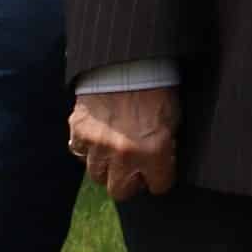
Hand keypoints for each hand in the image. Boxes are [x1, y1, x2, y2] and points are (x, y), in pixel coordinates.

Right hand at [68, 88, 179, 202]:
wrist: (130, 60)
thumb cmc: (158, 86)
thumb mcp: (173, 117)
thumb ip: (166, 146)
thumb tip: (161, 164)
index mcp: (154, 149)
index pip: (158, 185)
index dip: (161, 177)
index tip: (160, 172)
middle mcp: (123, 154)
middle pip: (120, 191)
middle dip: (129, 182)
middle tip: (135, 169)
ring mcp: (97, 144)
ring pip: (97, 175)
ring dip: (107, 166)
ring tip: (116, 149)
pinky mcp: (78, 132)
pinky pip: (80, 153)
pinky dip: (89, 148)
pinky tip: (100, 135)